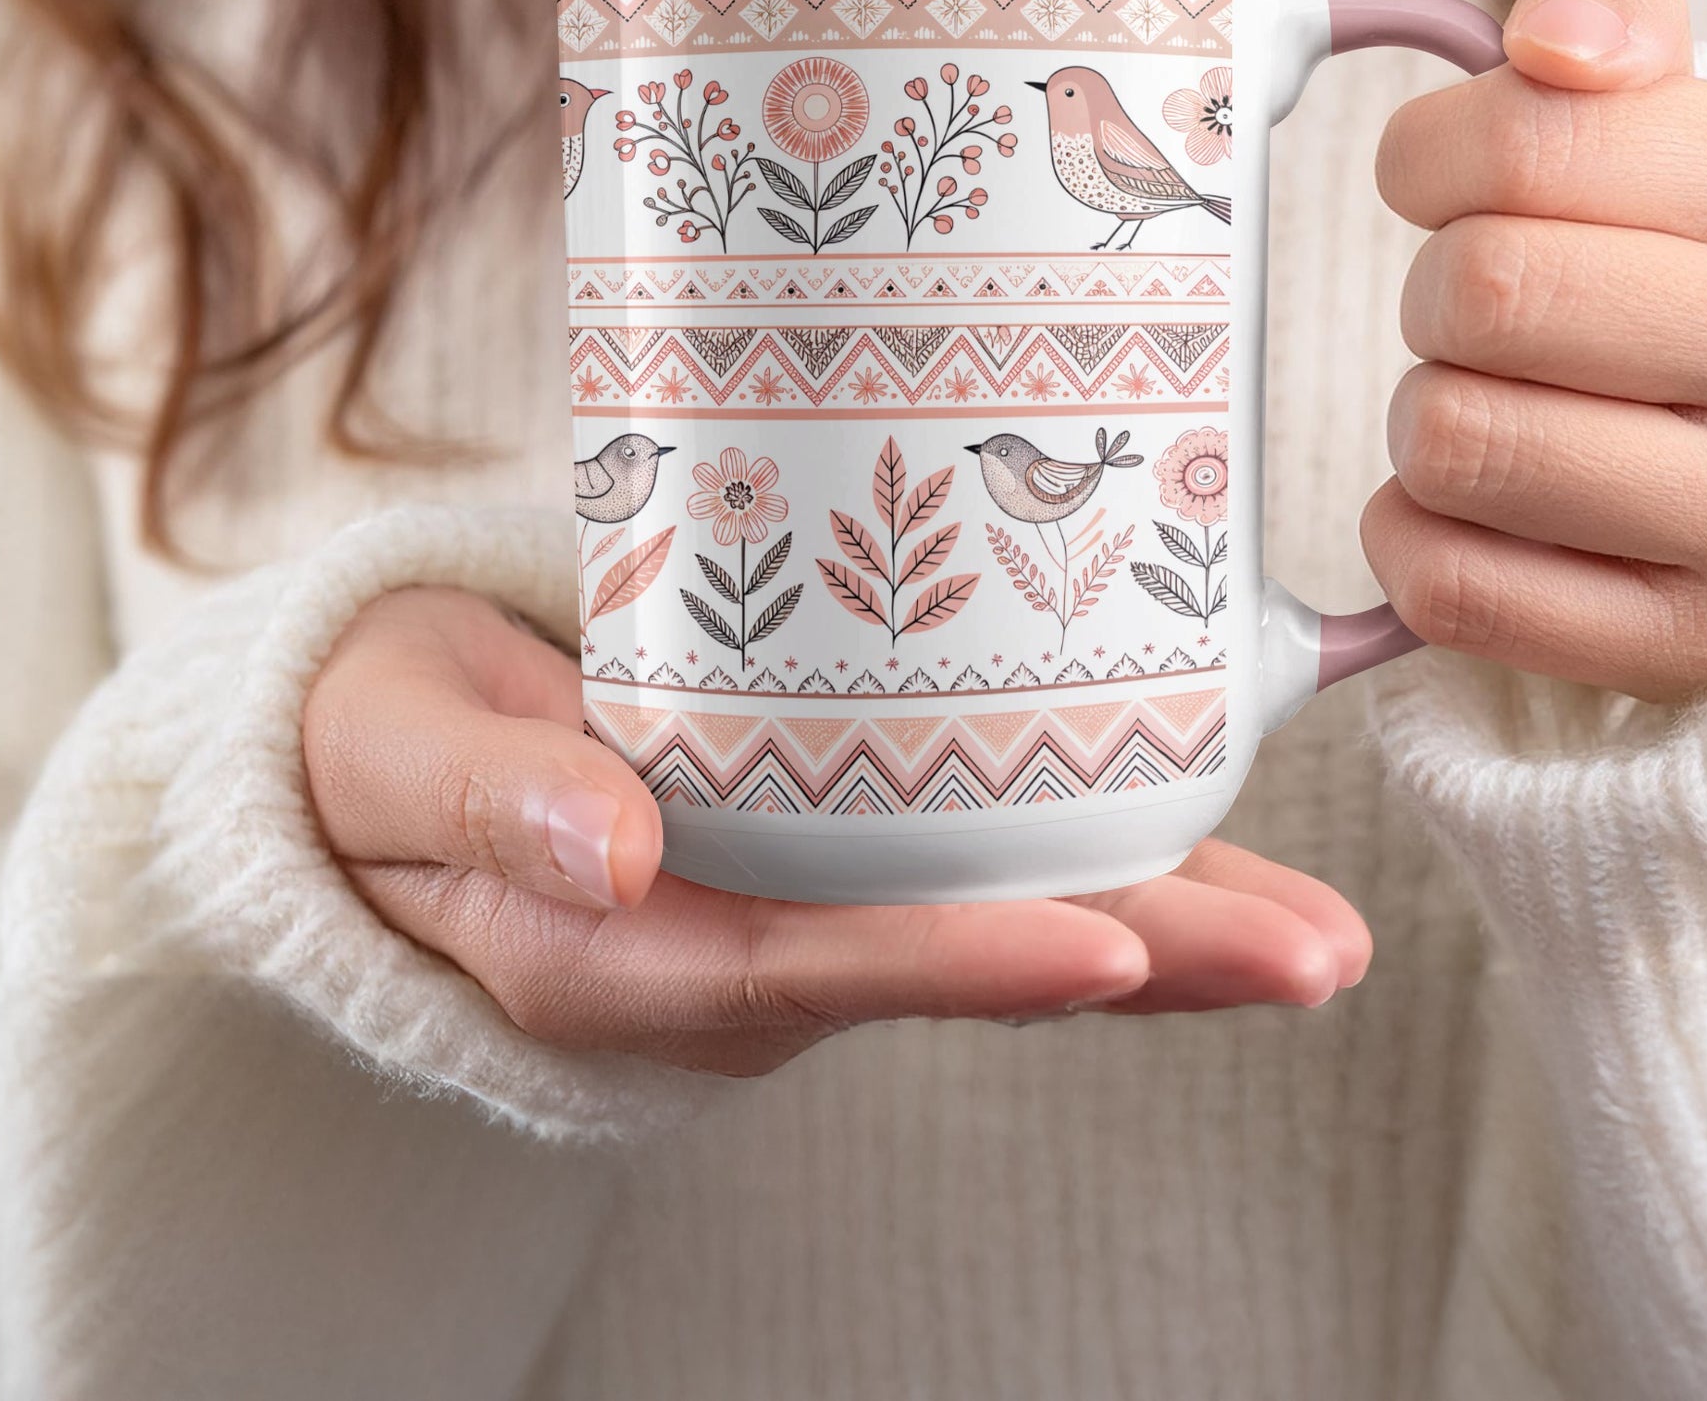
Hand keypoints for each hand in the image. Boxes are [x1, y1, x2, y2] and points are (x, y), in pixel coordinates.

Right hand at [303, 588, 1370, 1075]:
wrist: (393, 749)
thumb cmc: (388, 741)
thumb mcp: (397, 752)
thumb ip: (487, 799)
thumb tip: (604, 847)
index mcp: (627, 950)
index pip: (812, 966)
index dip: (959, 963)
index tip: (1104, 948)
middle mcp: (739, 951)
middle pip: (954, 962)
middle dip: (1139, 963)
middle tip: (1314, 955)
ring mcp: (794, 907)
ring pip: (992, 922)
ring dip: (1159, 923)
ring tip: (1318, 928)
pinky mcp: (824, 850)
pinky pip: (971, 863)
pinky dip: (1093, 851)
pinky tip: (1203, 827)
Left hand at [1365, 0, 1706, 702]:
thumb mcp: (1703, 113)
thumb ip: (1611, 11)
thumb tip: (1548, 42)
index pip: (1524, 145)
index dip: (1428, 157)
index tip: (1445, 181)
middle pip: (1478, 296)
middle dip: (1435, 291)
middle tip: (1483, 308)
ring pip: (1453, 443)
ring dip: (1427, 414)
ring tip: (1497, 402)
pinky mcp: (1693, 641)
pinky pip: (1452, 588)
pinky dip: (1414, 537)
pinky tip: (1473, 505)